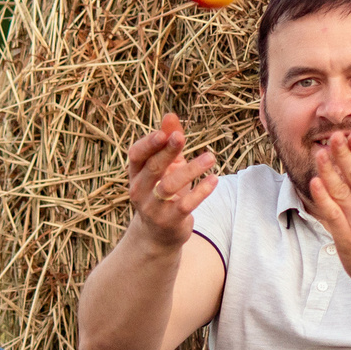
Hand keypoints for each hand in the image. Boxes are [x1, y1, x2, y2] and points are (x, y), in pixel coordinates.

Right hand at [123, 113, 217, 248]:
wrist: (158, 234)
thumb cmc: (163, 192)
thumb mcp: (165, 166)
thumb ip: (168, 142)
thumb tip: (170, 115)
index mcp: (136, 173)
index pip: (136, 155)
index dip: (148, 143)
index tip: (165, 132)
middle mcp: (139, 190)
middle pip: (152, 168)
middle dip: (167, 151)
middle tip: (182, 137)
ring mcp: (153, 207)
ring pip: (169, 186)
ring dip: (191, 170)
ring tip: (211, 157)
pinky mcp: (169, 221)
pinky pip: (185, 205)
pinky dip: (200, 191)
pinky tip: (214, 179)